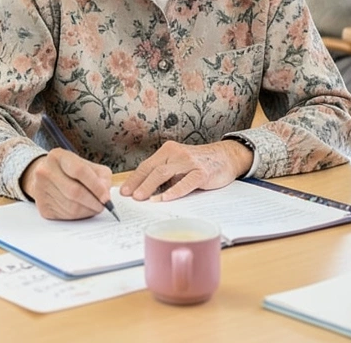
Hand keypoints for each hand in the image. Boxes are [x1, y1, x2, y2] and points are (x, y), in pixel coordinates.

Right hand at [20, 148, 113, 219]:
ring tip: (94, 207)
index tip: (106, 197)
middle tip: (103, 205)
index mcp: (58, 156)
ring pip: (71, 207)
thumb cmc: (70, 170)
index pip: (80, 171)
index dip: (96, 186)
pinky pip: (65, 215)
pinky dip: (79, 215)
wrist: (47, 176)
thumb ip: (101, 176)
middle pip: (75, 192)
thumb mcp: (88, 165)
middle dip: (94, 202)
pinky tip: (82, 209)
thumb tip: (105, 194)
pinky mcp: (42, 206)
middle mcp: (45, 171)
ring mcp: (41, 189)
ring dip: (88, 210)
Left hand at [120, 139, 252, 202]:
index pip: (146, 165)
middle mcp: (177, 153)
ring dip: (150, 187)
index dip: (134, 179)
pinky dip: (174, 191)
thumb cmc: (199, 164)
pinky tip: (165, 199)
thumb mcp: (179, 165)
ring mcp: (190, 162)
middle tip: (129, 197)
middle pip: (153, 169)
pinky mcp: (202, 172)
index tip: (123, 192)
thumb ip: (165, 175)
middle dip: (138, 184)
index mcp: (168, 151)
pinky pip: (186, 183)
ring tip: (141, 198)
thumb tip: (143, 191)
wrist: (226, 157)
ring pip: (165, 174)